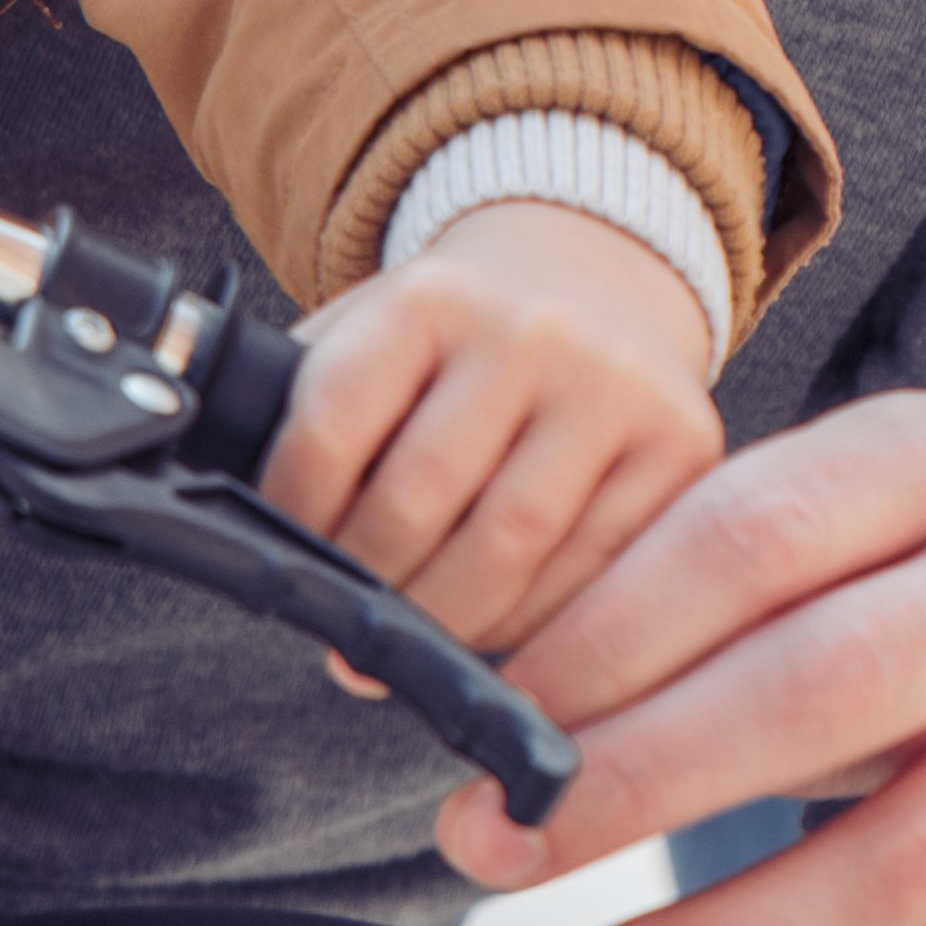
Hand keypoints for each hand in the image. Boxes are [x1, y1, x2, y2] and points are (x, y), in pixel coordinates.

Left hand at [262, 200, 719, 659]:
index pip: (332, 422)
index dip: (292, 510)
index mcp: (428, 297)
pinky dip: (530, 622)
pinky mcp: (679, 446)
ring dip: (443, 621)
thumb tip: (246, 533)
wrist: (595, 284)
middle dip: (368, 585)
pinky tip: (494, 623)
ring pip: (510, 551)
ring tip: (410, 642)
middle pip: (419, 502)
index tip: (283, 552)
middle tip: (345, 626)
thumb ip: (307, 411)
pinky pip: (590, 573)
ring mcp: (611, 388)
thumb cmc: (457, 339)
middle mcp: (528, 331)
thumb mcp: (374, 333)